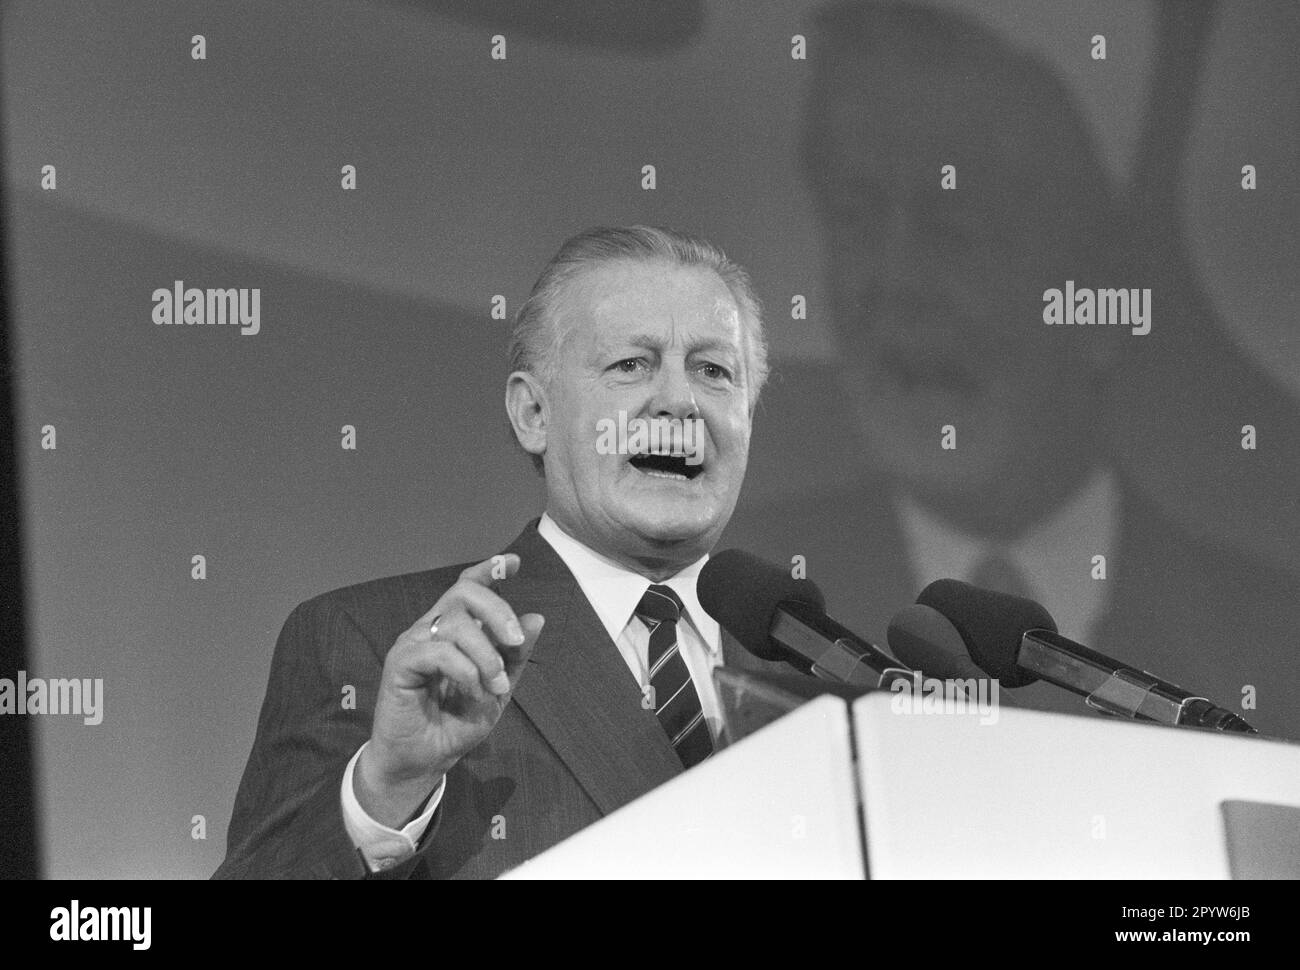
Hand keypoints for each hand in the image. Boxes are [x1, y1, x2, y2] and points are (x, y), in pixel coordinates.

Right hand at [355, 553, 543, 826]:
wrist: (424, 760)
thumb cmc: (456, 723)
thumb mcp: (498, 690)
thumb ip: (515, 657)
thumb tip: (537, 618)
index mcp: (454, 630)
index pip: (467, 586)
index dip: (489, 570)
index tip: (514, 564)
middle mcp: (432, 628)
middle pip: (463, 592)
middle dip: (498, 611)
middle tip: (516, 642)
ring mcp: (414, 643)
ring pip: (455, 623)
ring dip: (486, 655)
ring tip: (495, 686)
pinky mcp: (400, 663)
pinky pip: (437, 651)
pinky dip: (464, 670)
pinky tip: (473, 691)